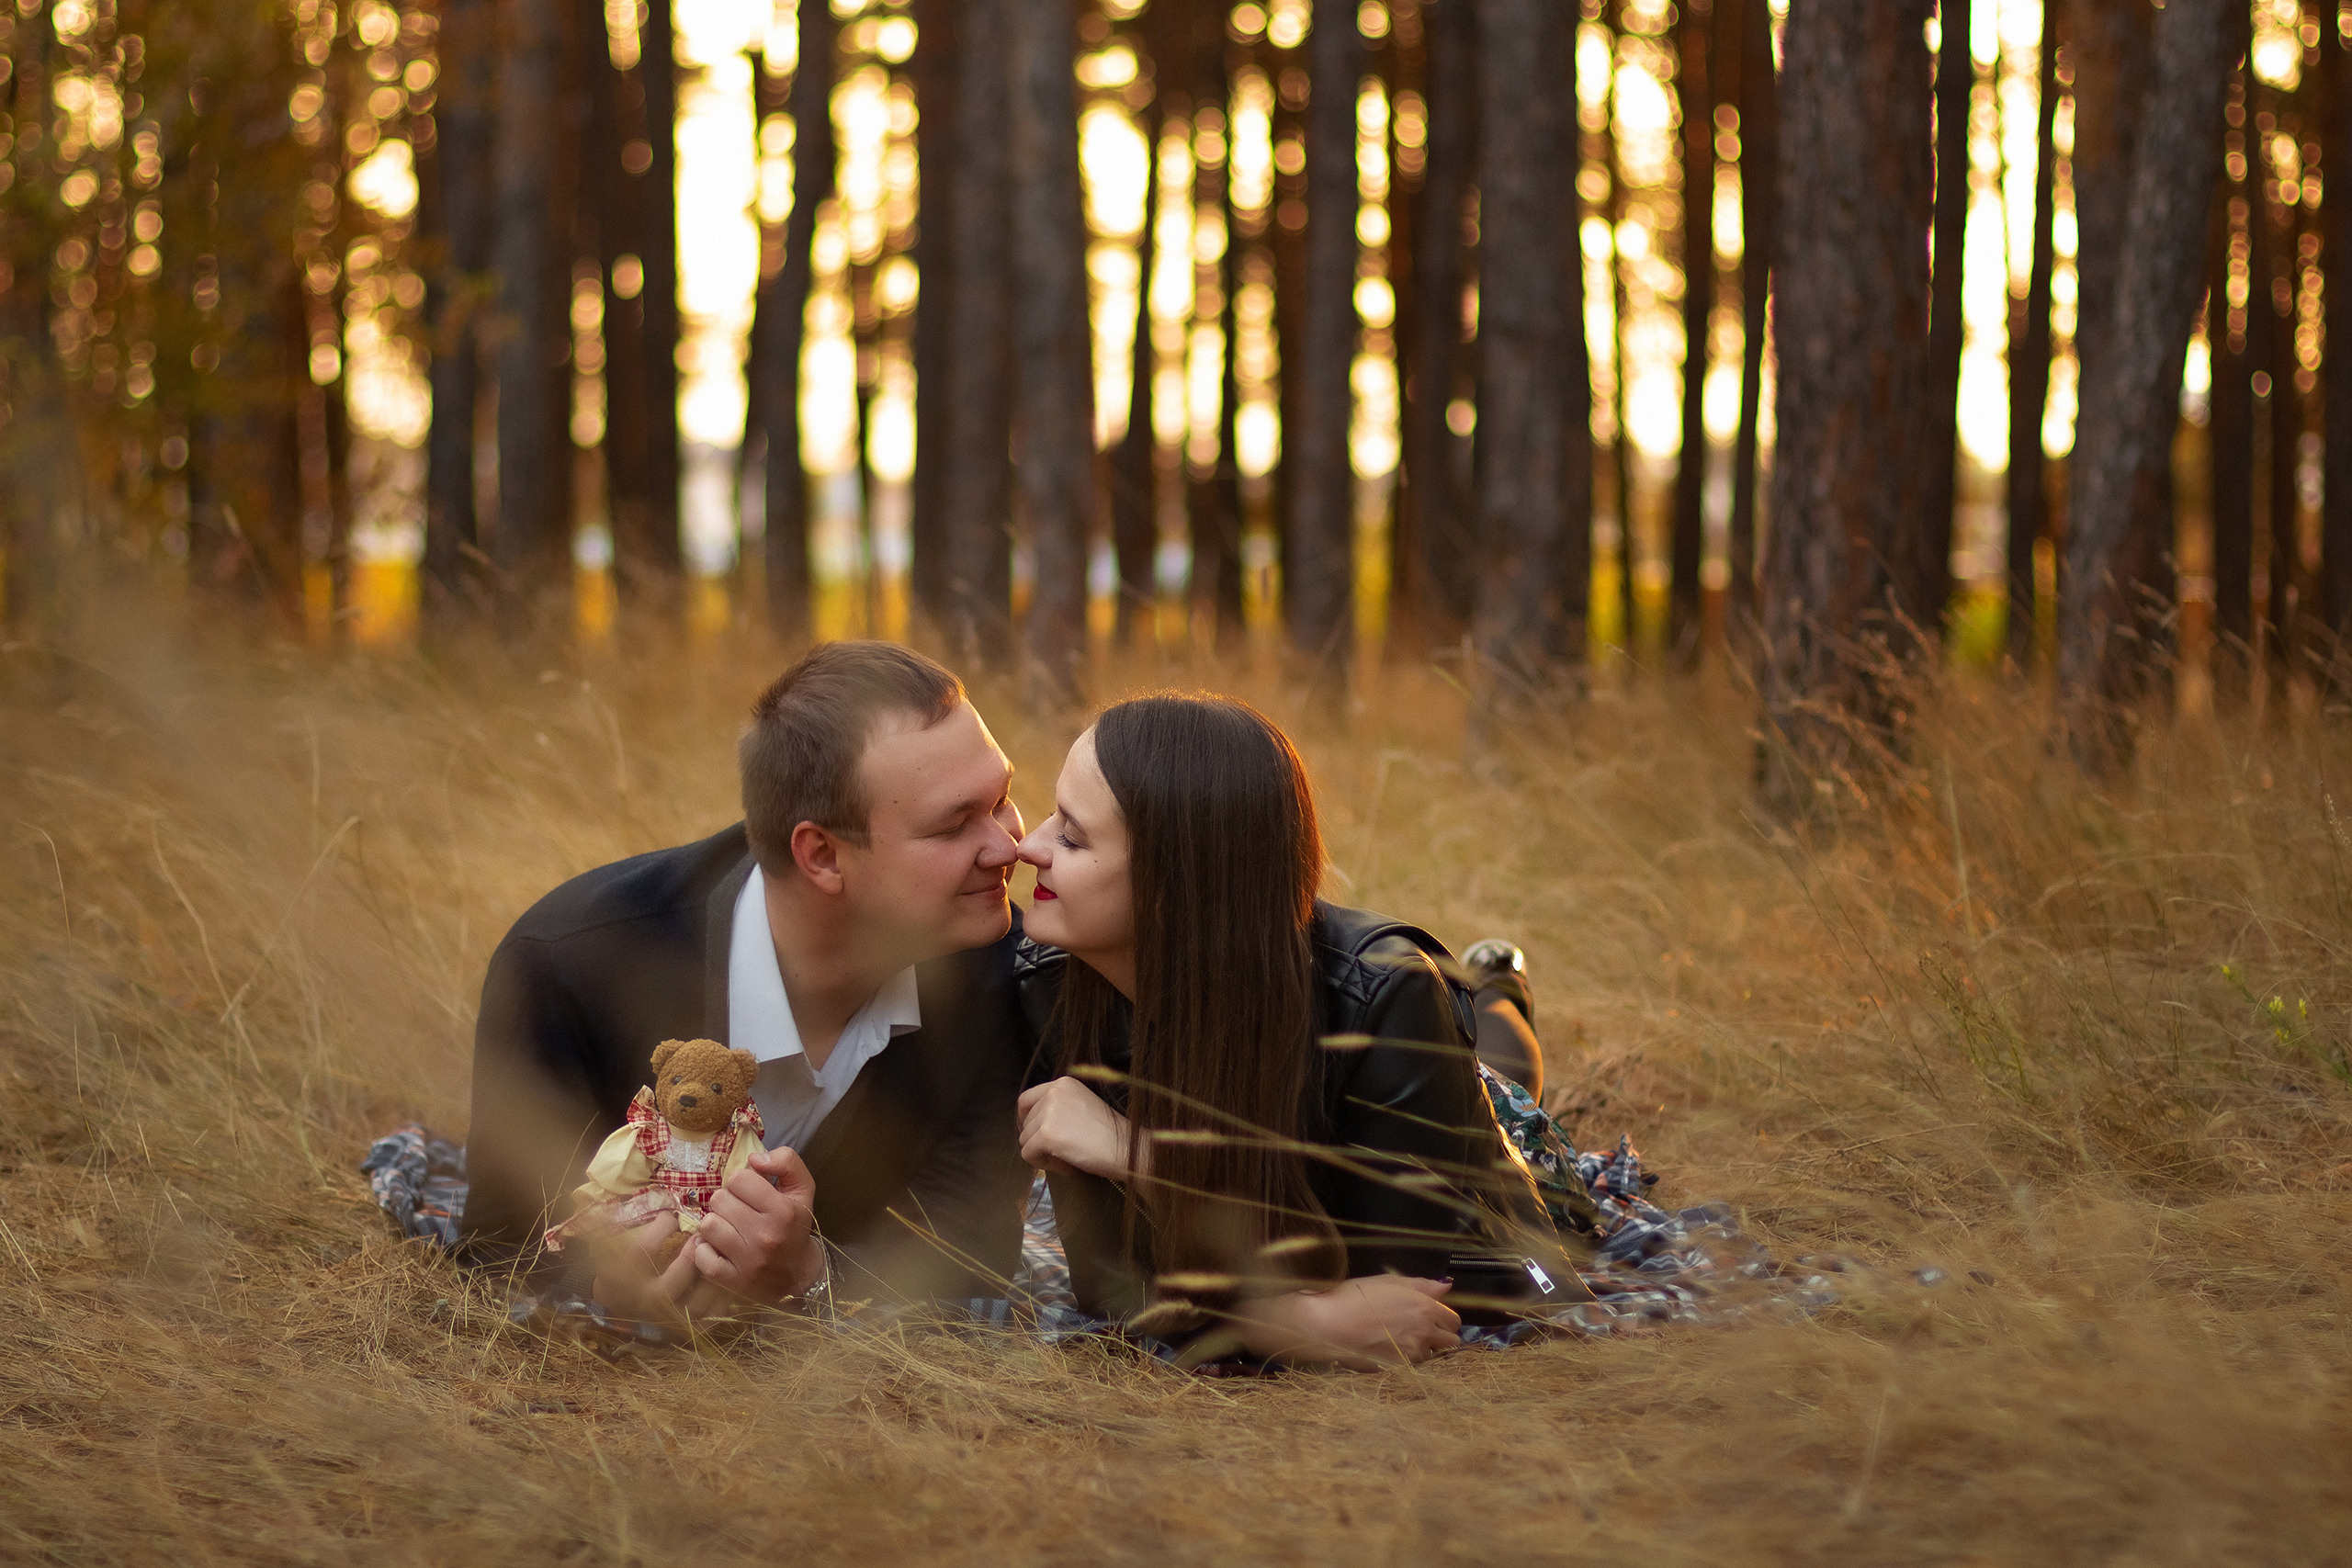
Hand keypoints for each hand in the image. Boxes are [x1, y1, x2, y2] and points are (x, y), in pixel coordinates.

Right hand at [587, 1212, 738, 1326]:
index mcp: (626, 1278)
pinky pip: (713, 1313)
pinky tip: (727, 1272)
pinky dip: (724, 1293)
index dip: (661, 1228)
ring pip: (697, 1301)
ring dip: (712, 1273)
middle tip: (700, 1235)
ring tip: (717, 1252)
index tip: (670, 1216)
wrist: (624, 1306)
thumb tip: (604, 1196)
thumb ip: (608, 1223)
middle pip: (673, 1281)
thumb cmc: (624, 1265)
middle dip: (691, 1255)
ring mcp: (670, 1317)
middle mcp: (648, 1300)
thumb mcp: (611, 1246)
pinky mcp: (690, 1327)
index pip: (643, 1252)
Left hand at [687, 1144, 826, 1305]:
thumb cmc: (795, 1226)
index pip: (739, 1178)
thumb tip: (754, 1158)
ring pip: (708, 1225)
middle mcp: (765, 1235)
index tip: (749, 1194)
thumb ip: (786, 1162)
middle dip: (726, 1202)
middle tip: (738, 1212)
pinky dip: (704, 1250)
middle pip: (719, 1200)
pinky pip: (702, 1257)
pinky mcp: (733, 1280)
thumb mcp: (802, 1189)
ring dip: (714, 1224)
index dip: (741, 1182)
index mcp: (782, 1210)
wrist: (799, 1275)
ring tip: (728, 1228)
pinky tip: (716, 1247)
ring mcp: (748, 1260)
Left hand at [1017, 1076, 1140, 1179]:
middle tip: (1062, 1152)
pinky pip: (1028, 1155)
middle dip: (1038, 1141)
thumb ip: (1058, 1107)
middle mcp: (1053, 1092)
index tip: (1033, 1134)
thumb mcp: (1082, 1106)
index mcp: (1063, 1083)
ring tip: (1068, 1158)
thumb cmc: (1110, 1134)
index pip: (1026, 1099)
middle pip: (1026, 1122)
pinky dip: (1045, 1165)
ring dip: (1043, 1154)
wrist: (1125, 1148)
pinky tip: (1067, 1164)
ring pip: (1025, 1140)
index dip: (1026, 1119)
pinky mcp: (1045, 1134)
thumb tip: (1031, 1124)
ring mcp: (1048, 1112)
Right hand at [1226, 1276, 1460, 1369]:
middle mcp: (1425, 1331)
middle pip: (1451, 1342)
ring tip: (1399, 1342)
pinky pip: (1414, 1368)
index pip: (1454, 1320)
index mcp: (1424, 1307)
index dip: (1443, 1319)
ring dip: (1424, 1351)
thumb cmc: (1354, 1296)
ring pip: (1433, 1357)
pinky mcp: (1399, 1370)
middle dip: (1440, 1338)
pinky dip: (1407, 1362)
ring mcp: (1413, 1354)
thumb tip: (1447, 1287)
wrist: (1328, 1324)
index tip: (1431, 1319)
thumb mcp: (1389, 1282)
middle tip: (1419, 1333)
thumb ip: (1422, 1285)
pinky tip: (1389, 1352)